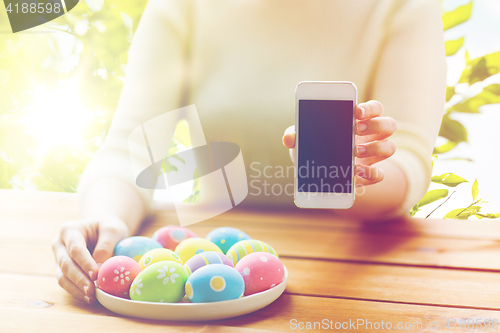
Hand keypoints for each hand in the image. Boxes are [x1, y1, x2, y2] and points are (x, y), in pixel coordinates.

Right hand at [51, 217, 128, 303]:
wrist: (103, 230)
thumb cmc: (108, 228)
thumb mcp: (112, 230)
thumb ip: (105, 247)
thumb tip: (99, 270)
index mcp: (70, 230)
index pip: (75, 249)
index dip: (84, 263)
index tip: (96, 274)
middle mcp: (60, 244)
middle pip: (66, 264)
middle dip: (79, 279)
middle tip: (92, 290)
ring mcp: (59, 258)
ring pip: (62, 276)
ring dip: (76, 288)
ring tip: (91, 297)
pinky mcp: (63, 270)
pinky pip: (66, 283)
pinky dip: (76, 291)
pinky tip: (88, 298)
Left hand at [282, 100, 396, 185]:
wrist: (318, 173)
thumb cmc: (314, 147)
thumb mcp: (303, 140)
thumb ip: (296, 135)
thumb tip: (290, 138)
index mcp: (358, 121)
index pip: (374, 108)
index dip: (370, 108)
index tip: (356, 111)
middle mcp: (370, 136)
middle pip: (389, 125)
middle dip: (375, 126)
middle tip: (355, 130)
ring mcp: (372, 155)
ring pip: (390, 147)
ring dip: (375, 149)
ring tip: (354, 151)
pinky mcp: (368, 174)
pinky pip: (379, 174)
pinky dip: (371, 173)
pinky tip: (356, 172)